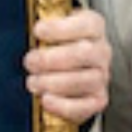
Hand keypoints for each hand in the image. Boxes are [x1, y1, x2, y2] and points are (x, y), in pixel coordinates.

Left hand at [24, 8, 109, 124]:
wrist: (72, 64)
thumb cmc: (58, 42)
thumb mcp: (54, 25)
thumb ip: (45, 27)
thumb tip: (31, 33)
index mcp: (94, 26)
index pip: (85, 24)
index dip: (60, 28)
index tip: (37, 30)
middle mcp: (102, 51)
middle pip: (84, 53)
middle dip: (52, 59)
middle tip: (30, 61)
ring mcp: (102, 76)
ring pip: (84, 80)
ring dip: (54, 82)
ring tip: (33, 82)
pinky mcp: (98, 100)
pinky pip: (84, 107)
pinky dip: (62, 106)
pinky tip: (45, 100)